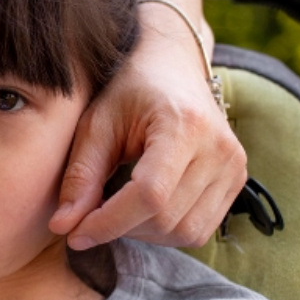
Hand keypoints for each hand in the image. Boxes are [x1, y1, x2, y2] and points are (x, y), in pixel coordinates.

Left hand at [50, 34, 245, 248]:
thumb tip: (63, 227)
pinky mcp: (237, 180)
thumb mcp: (96, 124)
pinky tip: (144, 209)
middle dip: (121, 227)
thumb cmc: (128, 91)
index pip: (149, 195)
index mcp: (185, 125)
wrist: (171, 66)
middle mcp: (220, 148)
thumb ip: (80, 176)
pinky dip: (166, 231)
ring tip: (118, 208)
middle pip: (165, 218)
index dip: (109, 222)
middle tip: (90, 215)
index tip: (74, 234)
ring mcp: (234, 166)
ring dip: (143, 233)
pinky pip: (200, 230)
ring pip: (185, 232)